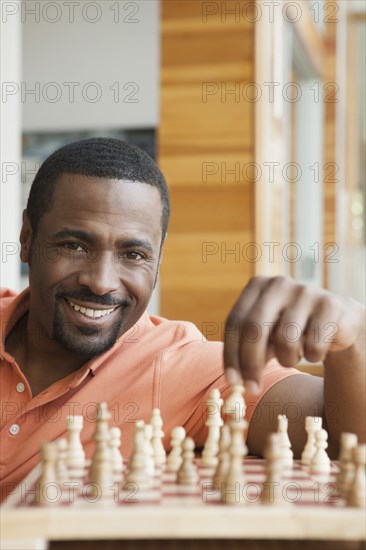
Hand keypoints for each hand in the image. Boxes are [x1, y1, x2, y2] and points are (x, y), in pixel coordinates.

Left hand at [224, 276, 364, 393]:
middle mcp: (279, 284)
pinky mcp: (330, 305)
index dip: (231, 354)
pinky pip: (313, 346)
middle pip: (255, 329)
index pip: (235, 322)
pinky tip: (317, 348)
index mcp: (258, 285)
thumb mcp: (267, 335)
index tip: (232, 381)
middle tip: (252, 389)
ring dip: (288, 359)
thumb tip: (235, 379)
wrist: (338, 321)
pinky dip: (313, 356)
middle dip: (251, 364)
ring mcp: (305, 292)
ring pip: (285, 341)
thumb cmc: (294, 330)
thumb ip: (248, 350)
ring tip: (295, 354)